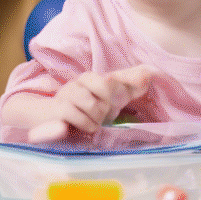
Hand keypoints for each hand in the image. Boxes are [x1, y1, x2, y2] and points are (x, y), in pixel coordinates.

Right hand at [27, 65, 157, 142]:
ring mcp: (68, 93)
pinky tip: (82, 126)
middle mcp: (80, 81)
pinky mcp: (59, 108)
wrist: (50, 117)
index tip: (138, 83)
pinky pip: (82, 118)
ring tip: (91, 122)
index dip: (127, 82)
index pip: (116, 76)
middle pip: (106, 86)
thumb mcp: (107, 98)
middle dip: (107, 106)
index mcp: (92, 78)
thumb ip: (129, 86)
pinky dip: (87, 126)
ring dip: (96, 119)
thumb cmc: (83, 109)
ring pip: (94, 104)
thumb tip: (151, 73)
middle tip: (100, 114)